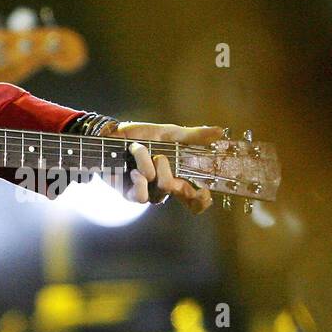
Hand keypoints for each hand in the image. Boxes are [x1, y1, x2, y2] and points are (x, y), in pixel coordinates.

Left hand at [100, 121, 222, 213]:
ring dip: (150, 168)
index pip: (194, 198)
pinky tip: (133, 170)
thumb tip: (220, 131)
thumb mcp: (168, 133)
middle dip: (170, 172)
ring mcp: (146, 192)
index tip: (205, 191)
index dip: (202, 200)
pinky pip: (140, 197)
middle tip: (159, 156)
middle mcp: (163, 188)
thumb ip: (192, 136)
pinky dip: (139, 180)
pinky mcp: (128, 194)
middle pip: (180, 192)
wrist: (111, 134)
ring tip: (139, 152)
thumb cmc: (140, 135)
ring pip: (160, 190)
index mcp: (176, 176)